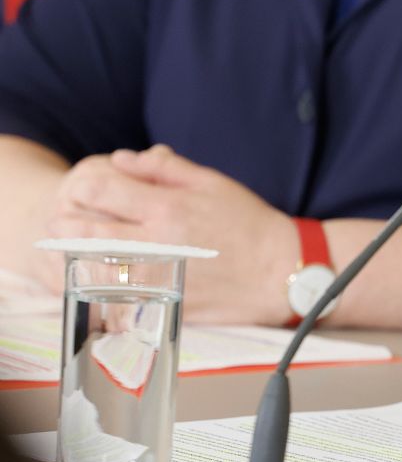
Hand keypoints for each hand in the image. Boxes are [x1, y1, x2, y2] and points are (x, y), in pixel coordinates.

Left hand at [43, 145, 297, 323]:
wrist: (277, 272)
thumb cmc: (248, 223)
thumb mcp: (212, 183)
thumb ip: (164, 168)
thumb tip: (123, 159)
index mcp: (167, 208)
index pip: (98, 190)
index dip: (83, 184)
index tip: (86, 186)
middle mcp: (155, 243)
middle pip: (80, 231)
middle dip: (64, 221)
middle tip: (64, 219)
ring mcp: (152, 278)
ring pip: (87, 266)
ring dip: (72, 253)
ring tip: (74, 245)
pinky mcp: (155, 302)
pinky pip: (108, 295)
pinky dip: (94, 285)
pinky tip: (95, 276)